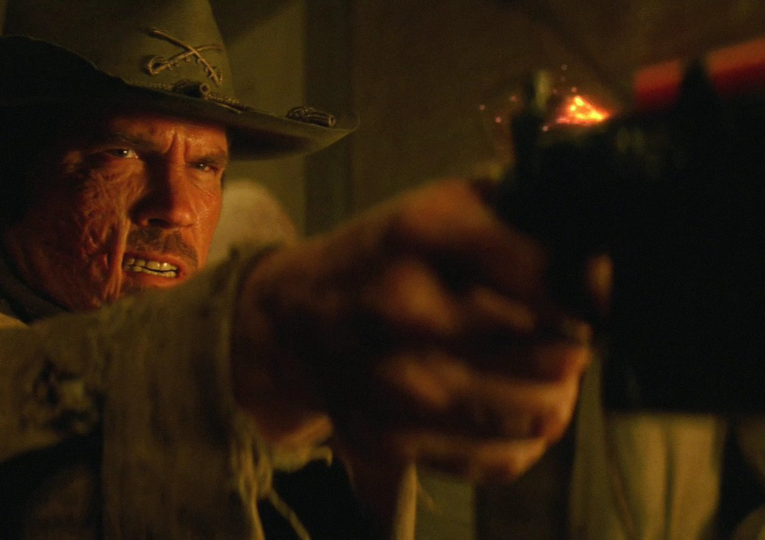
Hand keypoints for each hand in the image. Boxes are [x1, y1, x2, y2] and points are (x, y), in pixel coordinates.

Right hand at [232, 179, 593, 483]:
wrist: (291, 316)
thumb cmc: (386, 255)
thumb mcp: (444, 205)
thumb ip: (525, 209)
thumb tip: (607, 246)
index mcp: (423, 231)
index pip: (553, 274)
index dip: (594, 292)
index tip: (596, 297)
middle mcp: (402, 305)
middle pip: (557, 352)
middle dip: (576, 345)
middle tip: (566, 334)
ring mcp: (392, 381)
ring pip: (537, 413)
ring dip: (558, 396)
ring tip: (546, 375)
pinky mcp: (387, 439)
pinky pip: (501, 460)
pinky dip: (523, 441)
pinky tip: (511, 411)